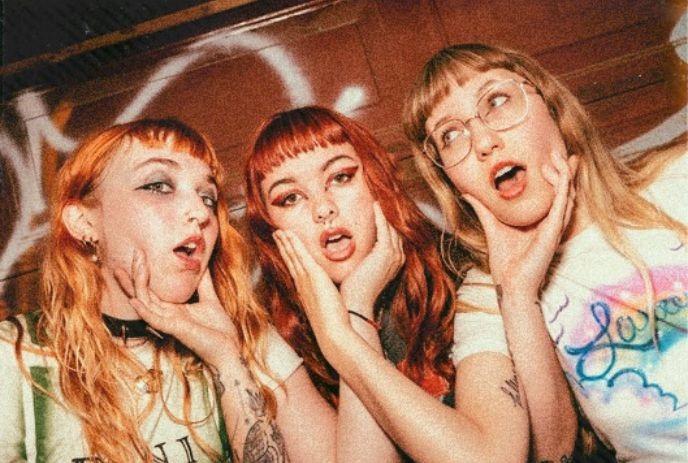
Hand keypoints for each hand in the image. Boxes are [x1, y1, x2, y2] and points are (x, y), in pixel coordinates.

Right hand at [114, 250, 239, 364]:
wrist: (229, 348)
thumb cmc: (219, 330)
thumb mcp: (210, 299)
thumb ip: (203, 283)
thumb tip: (202, 264)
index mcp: (174, 309)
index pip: (152, 290)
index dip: (143, 274)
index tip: (138, 255)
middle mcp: (168, 315)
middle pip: (144, 294)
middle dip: (135, 276)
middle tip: (132, 255)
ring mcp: (170, 323)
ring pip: (147, 303)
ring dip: (138, 286)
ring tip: (131, 269)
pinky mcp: (176, 330)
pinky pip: (156, 320)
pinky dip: (144, 310)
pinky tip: (134, 300)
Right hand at [273, 229, 348, 345]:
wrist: (333, 334)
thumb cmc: (333, 326)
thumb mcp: (328, 309)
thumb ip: (326, 300)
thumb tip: (331, 298)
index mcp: (305, 291)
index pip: (295, 269)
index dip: (289, 257)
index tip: (284, 246)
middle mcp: (302, 284)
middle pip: (290, 261)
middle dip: (283, 246)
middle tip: (277, 233)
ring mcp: (305, 280)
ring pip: (293, 256)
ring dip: (286, 242)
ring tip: (279, 230)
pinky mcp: (313, 276)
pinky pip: (301, 256)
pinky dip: (294, 244)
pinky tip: (289, 234)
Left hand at [339, 202, 405, 316]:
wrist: (356, 301)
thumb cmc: (355, 287)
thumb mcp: (363, 267)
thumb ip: (365, 255)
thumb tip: (354, 244)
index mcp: (394, 261)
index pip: (392, 235)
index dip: (385, 220)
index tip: (377, 206)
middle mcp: (398, 257)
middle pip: (394, 228)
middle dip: (386, 213)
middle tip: (378, 196)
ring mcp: (394, 255)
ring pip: (390, 226)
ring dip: (383, 211)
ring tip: (377, 197)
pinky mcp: (386, 252)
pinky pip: (384, 228)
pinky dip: (380, 215)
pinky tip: (374, 205)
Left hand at [463, 150, 576, 298]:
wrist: (510, 284)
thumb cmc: (505, 261)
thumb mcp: (492, 226)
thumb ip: (484, 209)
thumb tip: (468, 194)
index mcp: (540, 221)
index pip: (553, 194)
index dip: (557, 176)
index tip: (554, 157)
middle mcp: (551, 223)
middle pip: (565, 191)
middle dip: (566, 170)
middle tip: (562, 151)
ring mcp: (554, 228)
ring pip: (568, 196)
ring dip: (566, 175)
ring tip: (563, 157)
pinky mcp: (552, 233)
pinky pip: (562, 207)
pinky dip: (563, 189)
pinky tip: (562, 175)